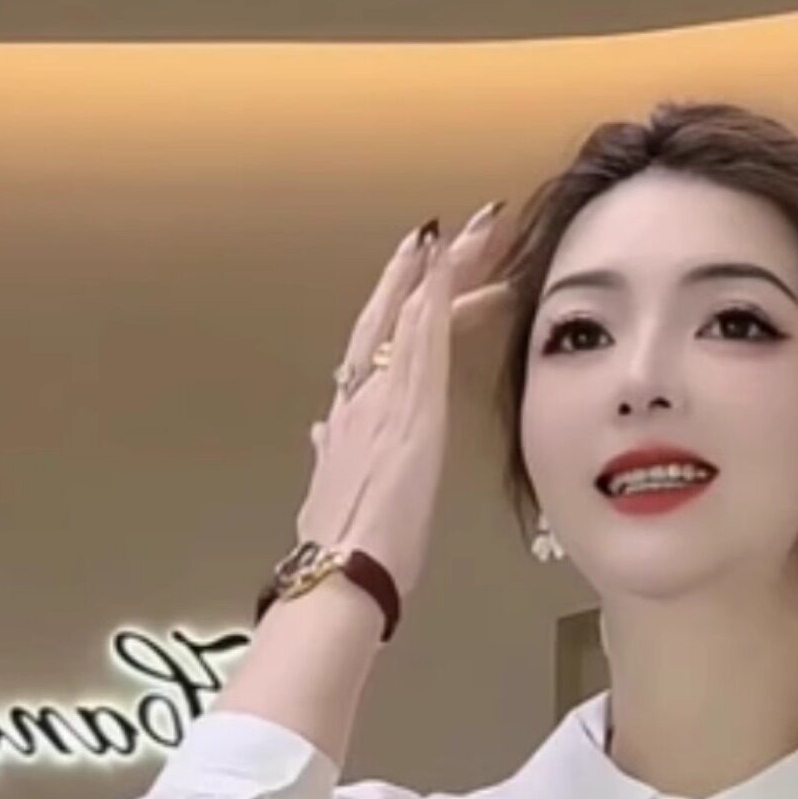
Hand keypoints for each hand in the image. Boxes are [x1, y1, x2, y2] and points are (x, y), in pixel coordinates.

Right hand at [299, 207, 512, 600]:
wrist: (341, 573)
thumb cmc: (347, 547)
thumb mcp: (333, 491)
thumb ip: (330, 454)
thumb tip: (322, 433)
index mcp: (350, 415)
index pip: (379, 342)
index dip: (403, 301)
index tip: (425, 267)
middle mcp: (362, 396)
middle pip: (390, 313)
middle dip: (422, 266)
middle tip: (456, 226)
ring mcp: (384, 398)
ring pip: (412, 313)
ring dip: (442, 265)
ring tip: (475, 226)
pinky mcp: (408, 409)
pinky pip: (420, 338)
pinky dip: (432, 295)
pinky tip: (447, 262)